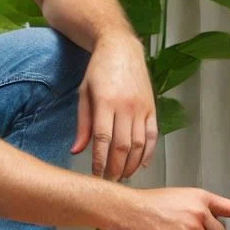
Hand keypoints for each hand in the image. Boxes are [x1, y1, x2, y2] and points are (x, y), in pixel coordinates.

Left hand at [71, 32, 156, 180]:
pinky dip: (148, 153)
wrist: (121, 47)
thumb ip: (82, 124)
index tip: (96, 175)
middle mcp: (126, 106)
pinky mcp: (152, 108)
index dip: (100, 161)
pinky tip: (141, 165)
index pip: (103, 139)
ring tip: (123, 177)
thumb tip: (77, 151)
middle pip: (123, 146)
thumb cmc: (98, 70)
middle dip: (116, 168)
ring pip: (139, 145)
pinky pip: (153, 136)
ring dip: (131, 165)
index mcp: (106, 102)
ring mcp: (142, 107)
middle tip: (109, 182)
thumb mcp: (84, 94)